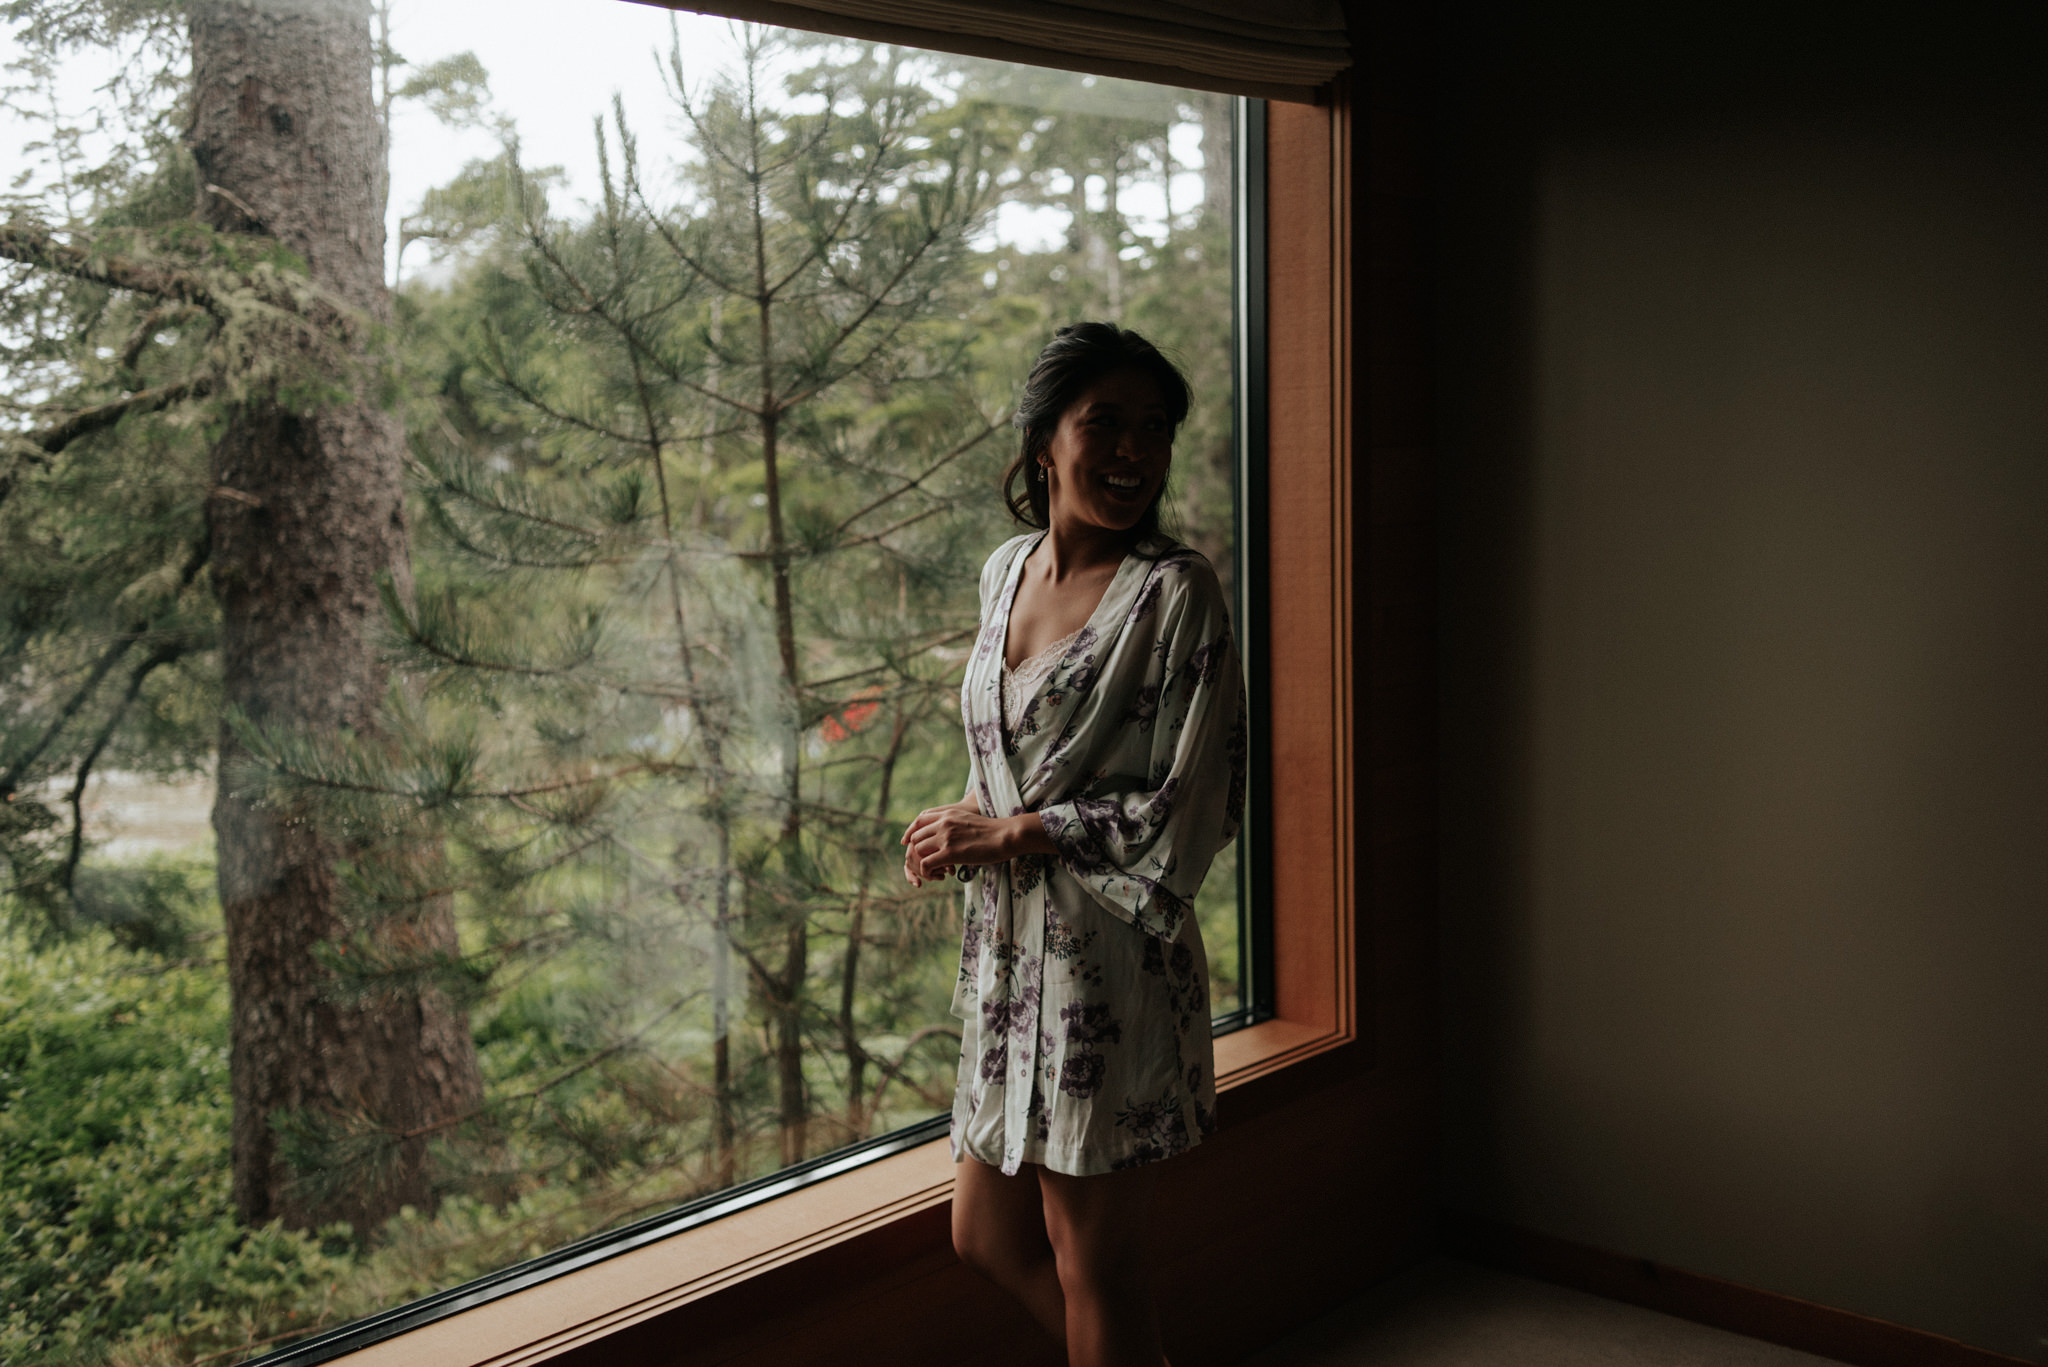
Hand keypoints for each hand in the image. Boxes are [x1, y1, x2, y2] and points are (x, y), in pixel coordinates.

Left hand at [900, 803, 1053, 886]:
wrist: (1006, 835)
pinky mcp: (949, 853)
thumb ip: (954, 824)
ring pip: (918, 851)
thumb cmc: (992, 831)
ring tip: (935, 872)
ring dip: (923, 864)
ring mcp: (945, 837)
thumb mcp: (968, 820)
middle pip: (915, 837)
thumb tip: (949, 834)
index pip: (919, 820)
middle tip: (928, 863)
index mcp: (947, 813)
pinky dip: (927, 872)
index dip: (911, 833)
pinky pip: (926, 864)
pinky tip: (939, 876)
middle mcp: (943, 823)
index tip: (909, 844)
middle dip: (917, 852)